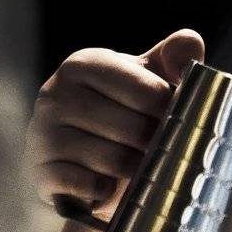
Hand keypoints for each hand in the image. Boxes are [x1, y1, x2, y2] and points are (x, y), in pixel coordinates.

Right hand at [27, 29, 204, 221]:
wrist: (87, 163)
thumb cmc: (126, 114)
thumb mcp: (149, 81)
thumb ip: (173, 58)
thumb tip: (192, 41)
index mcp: (83, 65)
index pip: (141, 88)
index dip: (168, 110)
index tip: (179, 120)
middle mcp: (55, 94)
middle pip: (127, 127)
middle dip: (154, 144)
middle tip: (165, 152)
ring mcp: (42, 133)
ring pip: (108, 158)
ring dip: (134, 169)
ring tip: (144, 170)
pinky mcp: (39, 172)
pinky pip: (81, 183)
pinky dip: (102, 190)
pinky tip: (111, 188)